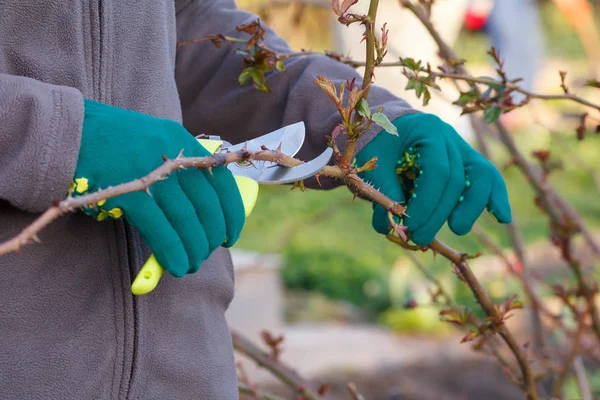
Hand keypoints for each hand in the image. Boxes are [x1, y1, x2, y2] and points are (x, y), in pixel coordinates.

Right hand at [71, 99, 244, 276]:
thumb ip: (176, 172)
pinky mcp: (126, 191)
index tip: (230, 237)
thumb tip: (200, 218)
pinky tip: (176, 266)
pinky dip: (172, 252)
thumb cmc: (111, 143)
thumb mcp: (152, 145)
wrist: (65, 131)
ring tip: (189, 265)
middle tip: (205, 255)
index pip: (222, 183)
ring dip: (194, 250)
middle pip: (207, 206)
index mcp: (182, 141)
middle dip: (211, 238)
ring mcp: (149, 172)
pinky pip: (160, 229)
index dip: (232, 215)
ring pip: (187, 221)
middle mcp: (171, 155)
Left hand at [356, 113, 510, 245]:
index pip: (436, 170)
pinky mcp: (469, 163)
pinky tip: (502, 218)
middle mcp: (450, 138)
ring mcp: (463, 149)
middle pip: (457, 179)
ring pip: (482, 176)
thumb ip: (383, 191)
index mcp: (427, 130)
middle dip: (439, 213)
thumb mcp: (374, 163)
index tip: (412, 226)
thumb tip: (390, 226)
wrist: (390, 130)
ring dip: (472, 207)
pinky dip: (495, 198)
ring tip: (457, 229)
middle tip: (421, 237)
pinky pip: (489, 178)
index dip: (426, 203)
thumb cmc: (380, 145)